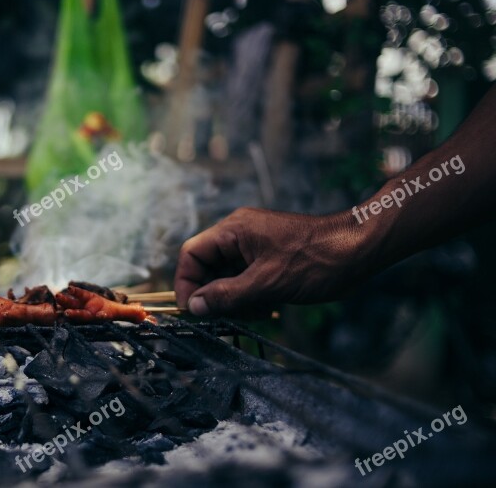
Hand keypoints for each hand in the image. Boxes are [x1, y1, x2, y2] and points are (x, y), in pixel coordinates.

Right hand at [174, 207, 368, 318]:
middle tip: (229, 315)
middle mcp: (239, 234)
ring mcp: (255, 245)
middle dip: (215, 294)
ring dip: (235, 298)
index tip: (192, 310)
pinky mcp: (269, 257)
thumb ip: (226, 295)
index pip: (191, 254)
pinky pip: (246, 278)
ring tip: (258, 311)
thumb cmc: (316, 260)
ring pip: (227, 276)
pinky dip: (250, 295)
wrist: (359, 250)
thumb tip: (194, 306)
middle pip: (207, 266)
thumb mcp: (266, 283)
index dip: (186, 283)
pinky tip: (269, 307)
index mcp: (234, 230)